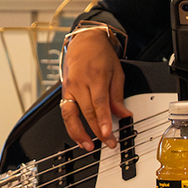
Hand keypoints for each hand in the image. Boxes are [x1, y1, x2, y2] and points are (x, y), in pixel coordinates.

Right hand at [61, 28, 129, 150]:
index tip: (107, 134)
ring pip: (70, 114)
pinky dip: (71, 126)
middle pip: (87, 111)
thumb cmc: (101, 54)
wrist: (84, 41)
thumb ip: (118, 95)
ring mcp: (70, 87)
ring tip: (88, 145)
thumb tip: (124, 114)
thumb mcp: (117, 71)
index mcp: (96, 76)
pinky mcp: (64, 91)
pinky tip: (78, 136)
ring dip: (78, 133)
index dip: (103, 121)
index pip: (99, 103)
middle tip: (107, 143)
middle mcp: (80, 82)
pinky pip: (65, 111)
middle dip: (96, 131)